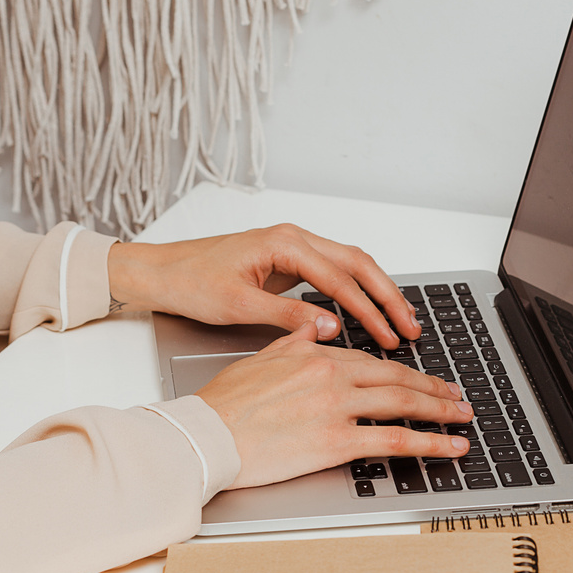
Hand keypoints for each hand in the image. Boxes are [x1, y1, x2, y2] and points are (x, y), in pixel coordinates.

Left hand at [107, 222, 421, 348]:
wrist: (161, 271)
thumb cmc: (190, 282)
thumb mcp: (237, 305)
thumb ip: (286, 317)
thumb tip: (329, 328)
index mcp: (284, 243)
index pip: (339, 277)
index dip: (368, 309)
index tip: (388, 335)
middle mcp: (294, 238)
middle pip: (357, 263)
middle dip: (388, 296)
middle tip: (410, 327)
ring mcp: (294, 247)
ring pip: (351, 264)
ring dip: (378, 292)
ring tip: (401, 321)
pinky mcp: (289, 261)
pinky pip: (335, 271)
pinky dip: (358, 290)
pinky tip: (371, 311)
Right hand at [196, 323, 472, 486]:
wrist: (205, 435)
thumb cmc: (224, 403)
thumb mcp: (261, 357)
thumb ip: (293, 340)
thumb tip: (310, 325)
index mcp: (316, 354)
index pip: (374, 362)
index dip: (406, 371)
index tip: (423, 380)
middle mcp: (333, 376)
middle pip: (398, 379)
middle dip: (435, 389)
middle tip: (456, 397)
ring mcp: (337, 408)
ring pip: (405, 405)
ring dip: (442, 412)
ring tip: (463, 419)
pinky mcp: (336, 442)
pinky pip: (394, 441)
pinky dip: (430, 444)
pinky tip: (450, 448)